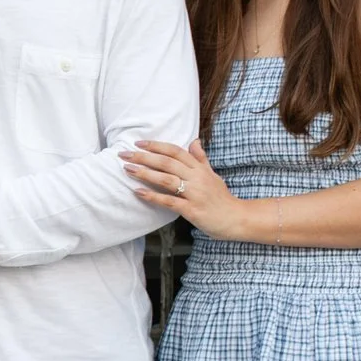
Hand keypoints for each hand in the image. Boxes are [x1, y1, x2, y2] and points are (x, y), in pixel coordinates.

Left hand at [123, 139, 243, 236]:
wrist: (236, 219)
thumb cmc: (221, 198)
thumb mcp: (213, 175)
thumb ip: (201, 159)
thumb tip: (194, 141)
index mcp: (199, 168)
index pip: (175, 151)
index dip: (156, 146)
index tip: (138, 143)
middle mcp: (197, 178)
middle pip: (167, 163)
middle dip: (144, 157)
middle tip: (124, 155)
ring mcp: (195, 193)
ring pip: (167, 179)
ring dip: (145, 174)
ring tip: (128, 169)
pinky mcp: (192, 210)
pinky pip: (170, 201)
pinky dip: (153, 196)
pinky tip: (139, 192)